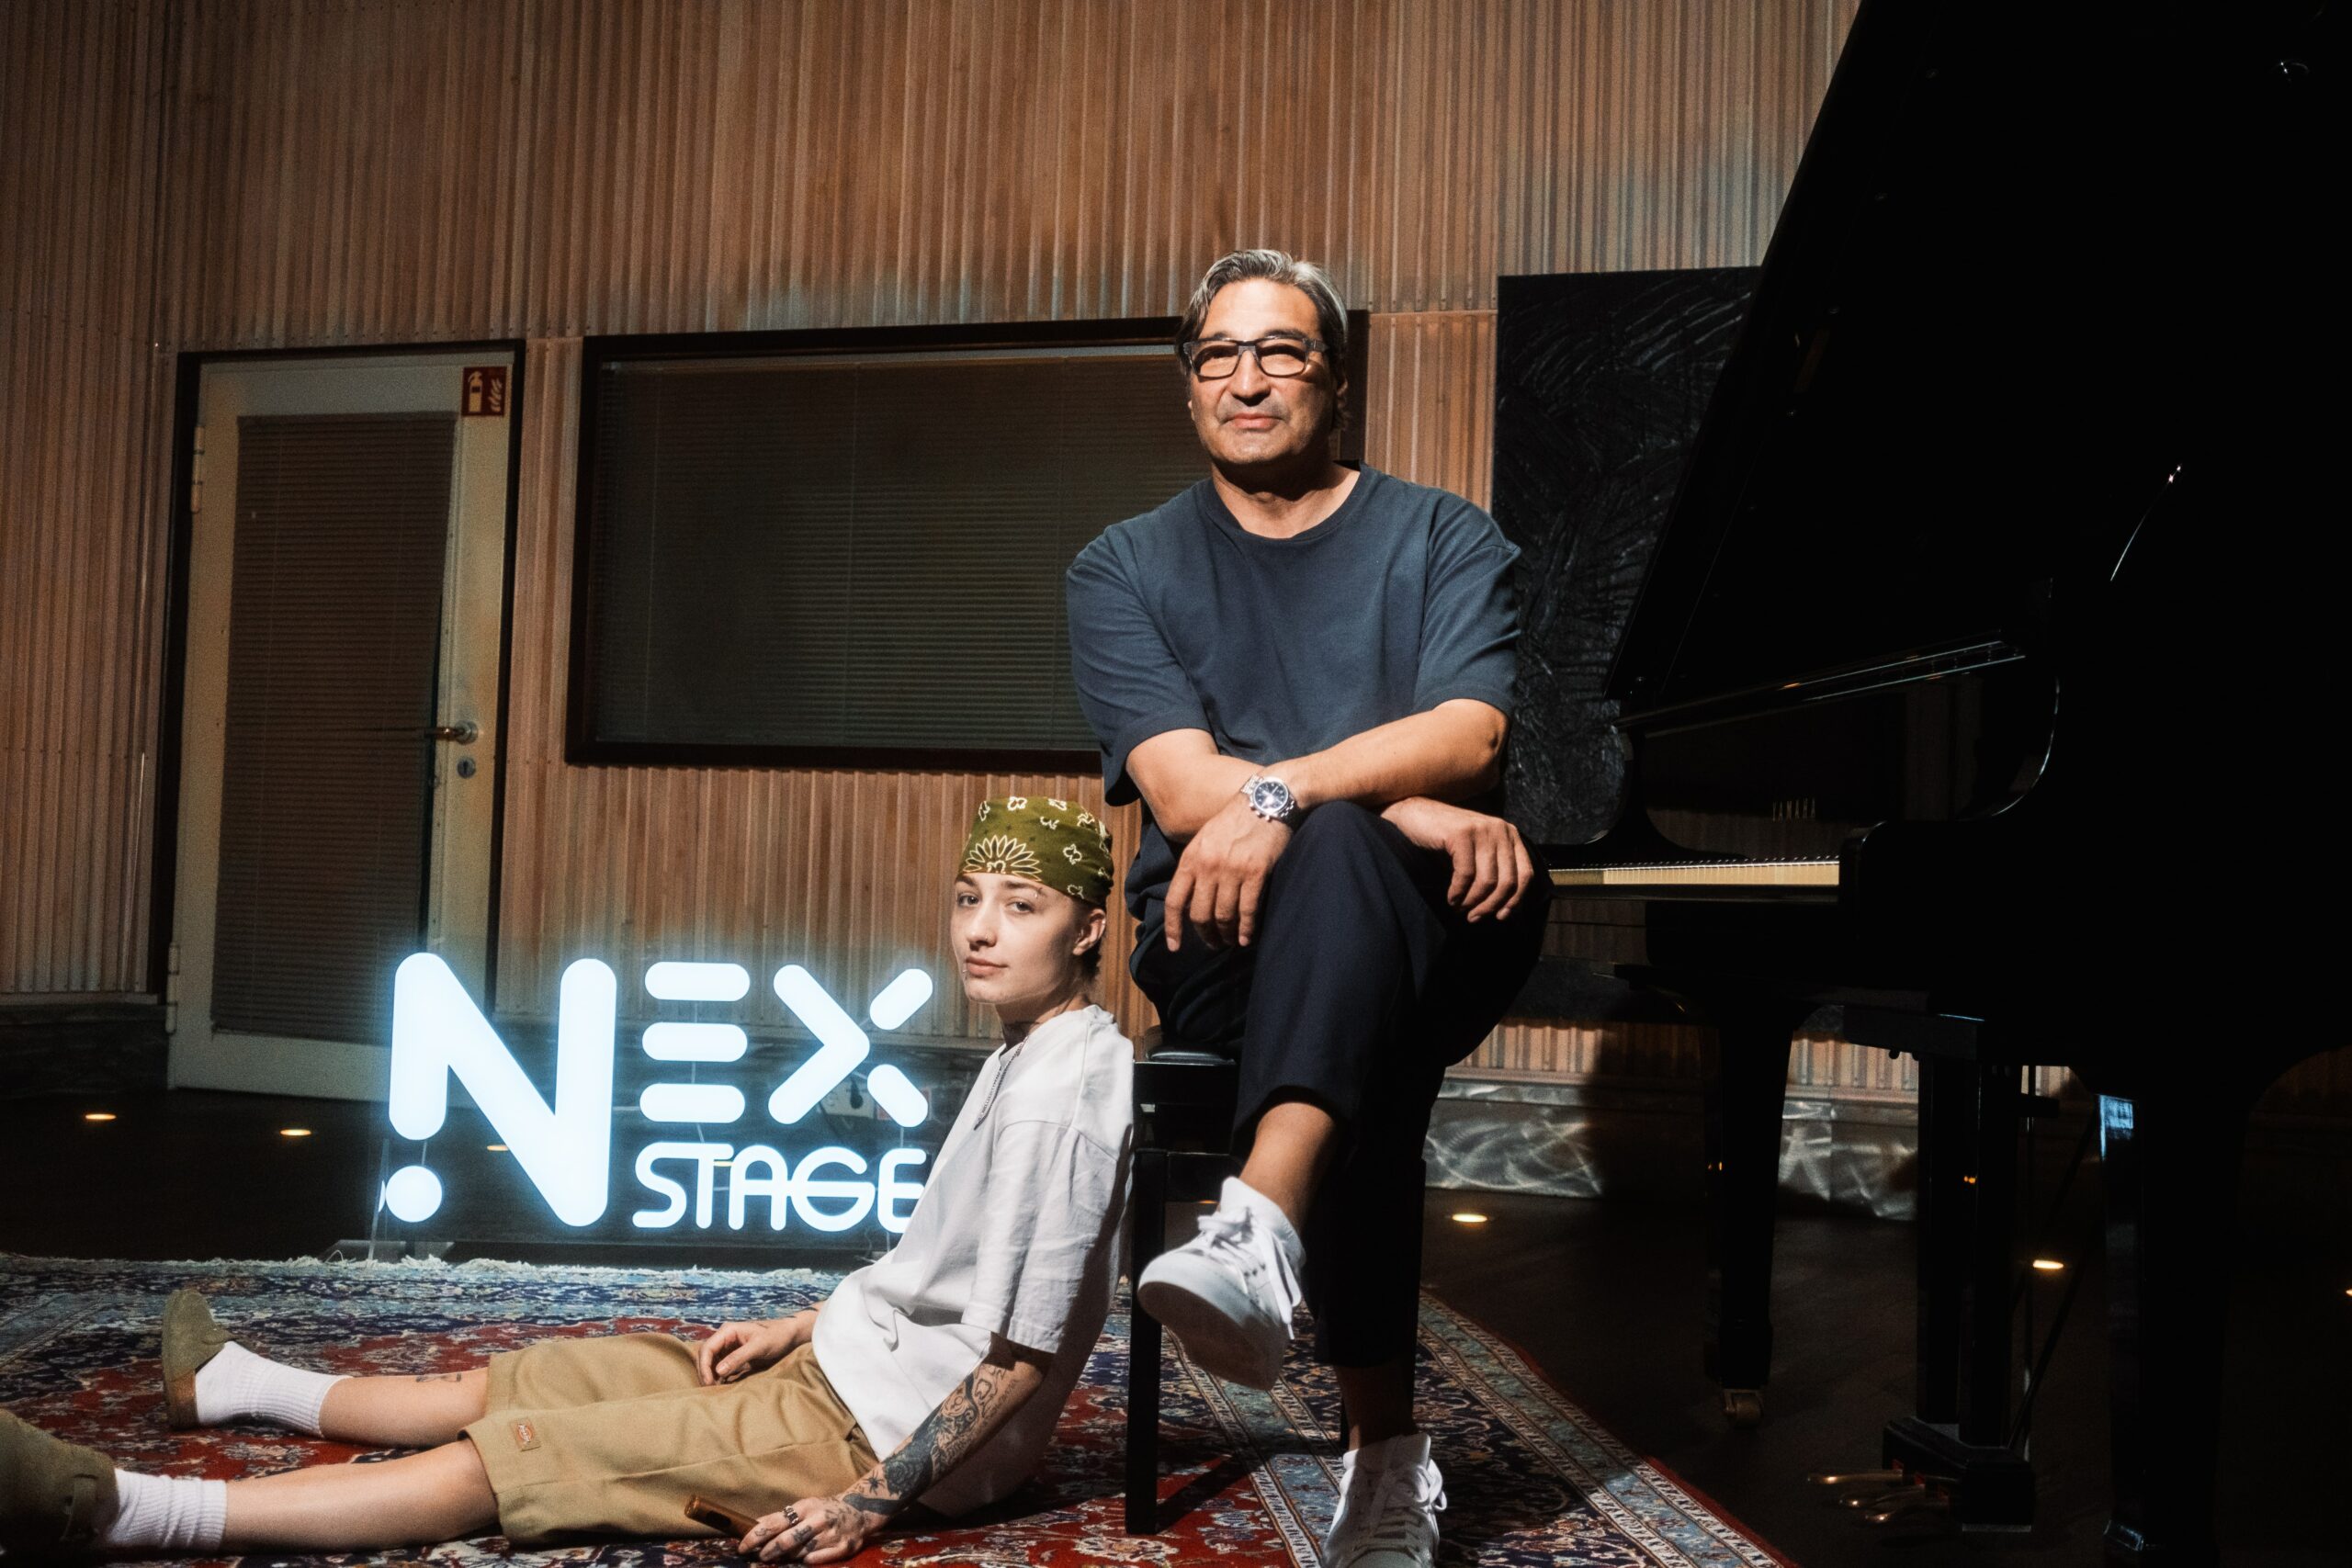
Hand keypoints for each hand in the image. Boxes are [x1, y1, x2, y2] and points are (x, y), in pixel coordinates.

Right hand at [695, 1314, 804, 1384]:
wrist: (789, 1335)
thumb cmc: (776, 1336)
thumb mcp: (759, 1346)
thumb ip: (739, 1357)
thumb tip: (718, 1371)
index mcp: (728, 1331)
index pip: (707, 1348)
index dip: (704, 1366)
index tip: (709, 1382)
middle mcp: (725, 1338)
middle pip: (706, 1355)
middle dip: (705, 1372)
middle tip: (710, 1389)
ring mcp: (729, 1347)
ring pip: (711, 1362)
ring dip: (711, 1375)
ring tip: (715, 1389)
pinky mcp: (734, 1356)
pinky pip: (721, 1366)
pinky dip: (718, 1376)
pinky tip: (722, 1386)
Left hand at [742, 1495, 876, 1563]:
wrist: (861, 1510)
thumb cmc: (825, 1510)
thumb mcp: (804, 1507)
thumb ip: (781, 1517)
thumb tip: (754, 1524)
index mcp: (806, 1507)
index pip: (774, 1522)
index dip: (756, 1536)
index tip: (742, 1547)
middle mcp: (819, 1519)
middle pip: (786, 1541)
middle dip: (768, 1552)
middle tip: (760, 1556)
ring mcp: (832, 1534)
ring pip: (800, 1552)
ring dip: (786, 1558)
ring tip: (780, 1558)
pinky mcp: (843, 1547)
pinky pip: (818, 1559)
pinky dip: (807, 1561)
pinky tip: (802, 1559)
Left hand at [1165, 793, 1292, 949]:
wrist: (1266, 801)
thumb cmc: (1235, 820)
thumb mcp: (1205, 838)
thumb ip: (1196, 865)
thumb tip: (1192, 897)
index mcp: (1191, 858)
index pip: (1174, 901)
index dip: (1173, 928)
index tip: (1174, 947)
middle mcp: (1208, 867)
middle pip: (1199, 914)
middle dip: (1205, 935)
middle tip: (1213, 943)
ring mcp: (1231, 870)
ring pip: (1223, 915)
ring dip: (1226, 934)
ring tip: (1230, 941)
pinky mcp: (1255, 873)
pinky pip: (1247, 910)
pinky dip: (1246, 929)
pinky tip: (1246, 938)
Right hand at [1381, 797, 1535, 921]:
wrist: (1415, 815)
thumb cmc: (1446, 839)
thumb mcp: (1479, 853)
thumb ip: (1495, 872)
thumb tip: (1508, 909)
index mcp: (1510, 835)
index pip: (1525, 874)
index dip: (1515, 900)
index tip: (1500, 916)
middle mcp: (1500, 830)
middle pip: (1507, 881)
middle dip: (1491, 906)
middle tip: (1474, 918)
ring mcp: (1481, 830)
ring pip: (1488, 881)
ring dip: (1473, 902)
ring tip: (1461, 909)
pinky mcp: (1462, 834)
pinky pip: (1466, 874)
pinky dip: (1458, 893)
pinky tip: (1451, 899)